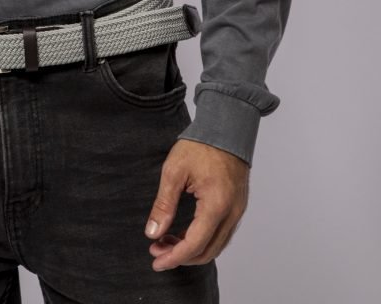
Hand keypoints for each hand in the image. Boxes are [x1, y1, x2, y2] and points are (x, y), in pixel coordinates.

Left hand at [144, 138, 248, 271]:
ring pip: (216, 246)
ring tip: (167, 241)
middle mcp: (231, 213)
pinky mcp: (237, 207)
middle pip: (207, 251)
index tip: (156, 261)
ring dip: (192, 250)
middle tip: (157, 249)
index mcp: (216, 204)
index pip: (195, 244)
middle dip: (181, 256)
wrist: (226, 128)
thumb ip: (164, 205)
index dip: (174, 257)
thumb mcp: (174, 171)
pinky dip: (203, 240)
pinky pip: (222, 234)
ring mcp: (237, 211)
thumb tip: (152, 233)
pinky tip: (185, 233)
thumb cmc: (200, 145)